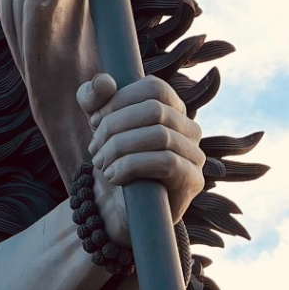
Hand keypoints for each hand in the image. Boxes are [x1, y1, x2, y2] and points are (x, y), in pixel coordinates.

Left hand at [78, 74, 204, 241]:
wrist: (119, 208)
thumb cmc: (114, 160)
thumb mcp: (97, 125)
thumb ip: (93, 99)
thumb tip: (104, 81)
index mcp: (172, 109)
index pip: (154, 87)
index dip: (120, 99)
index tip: (94, 120)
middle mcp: (190, 129)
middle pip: (155, 110)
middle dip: (115, 126)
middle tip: (93, 148)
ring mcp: (195, 155)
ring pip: (159, 135)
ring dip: (120, 147)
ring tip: (100, 163)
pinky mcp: (192, 180)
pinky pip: (166, 162)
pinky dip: (131, 165)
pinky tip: (112, 175)